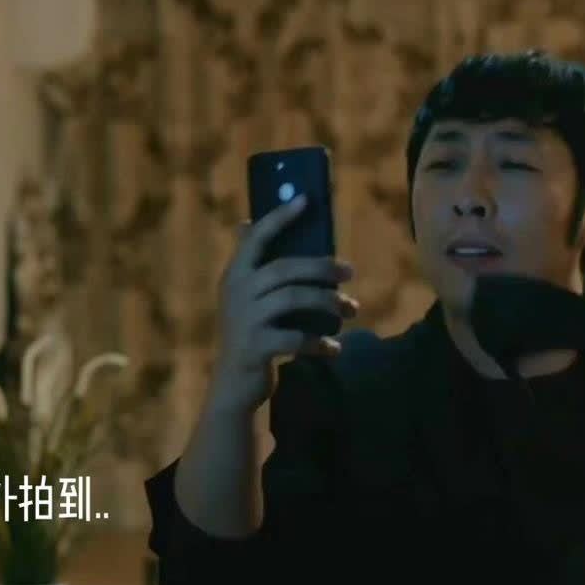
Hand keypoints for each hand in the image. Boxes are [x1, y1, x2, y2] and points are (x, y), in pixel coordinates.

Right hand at [211, 194, 358, 410]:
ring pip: (294, 299)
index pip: (257, 238)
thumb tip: (247, 223)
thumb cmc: (247, 335)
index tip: (307, 199)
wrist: (233, 385)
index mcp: (235, 275)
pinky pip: (297, 338)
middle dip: (322, 267)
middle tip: (350, 272)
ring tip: (351, 310)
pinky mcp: (257, 347)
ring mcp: (245, 320)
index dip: (280, 217)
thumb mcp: (243, 298)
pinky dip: (320, 342)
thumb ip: (249, 265)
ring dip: (329, 302)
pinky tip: (334, 348)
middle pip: (285, 268)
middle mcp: (237, 293)